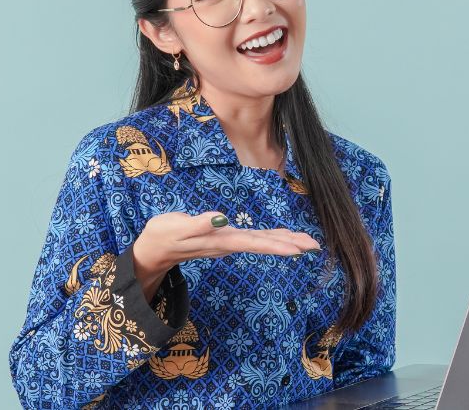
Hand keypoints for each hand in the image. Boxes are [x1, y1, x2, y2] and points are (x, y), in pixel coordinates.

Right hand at [131, 211, 320, 299]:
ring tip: (308, 243)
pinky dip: (270, 238)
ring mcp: (227, 243)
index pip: (254, 243)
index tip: (299, 249)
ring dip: (285, 242)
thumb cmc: (162, 235)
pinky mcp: (224, 239)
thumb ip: (197, 224)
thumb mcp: (175, 228)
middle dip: (290, 244)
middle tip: (315, 245)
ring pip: (261, 242)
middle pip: (264, 244)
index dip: (277, 245)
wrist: (152, 250)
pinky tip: (282, 237)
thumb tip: (221, 218)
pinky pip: (253, 239)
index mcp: (220, 240)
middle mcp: (228, 243)